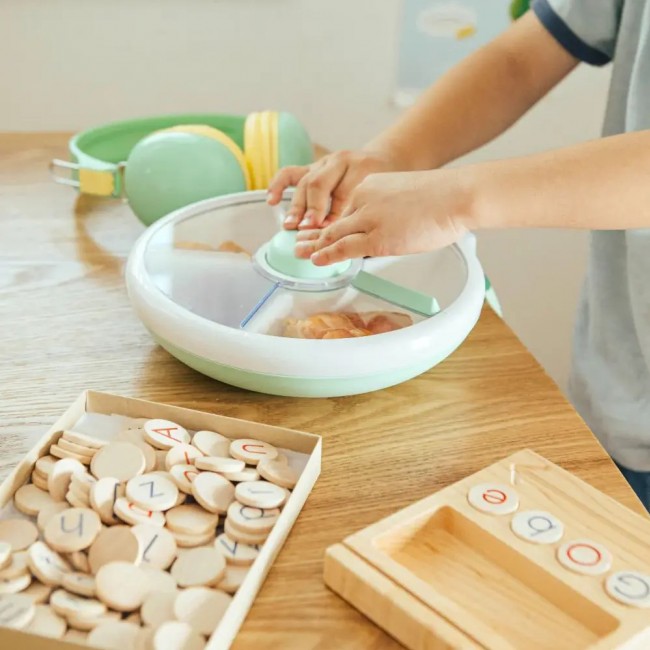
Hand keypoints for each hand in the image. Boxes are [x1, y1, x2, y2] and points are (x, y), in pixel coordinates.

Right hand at [266, 149, 401, 229]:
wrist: (383, 162)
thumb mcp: (382, 198)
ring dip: (297, 205)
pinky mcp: (311, 168)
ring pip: (305, 181)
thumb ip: (366, 215)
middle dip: (313, 208)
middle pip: (320, 184)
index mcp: (361, 168)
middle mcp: (339, 163)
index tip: (329, 230)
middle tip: (308, 227)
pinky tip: (271, 200)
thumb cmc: (383, 185)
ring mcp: (323, 164)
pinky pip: (290, 173)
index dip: (335, 213)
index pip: (344, 192)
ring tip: (291, 224)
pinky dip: (278, 186)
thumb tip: (352, 243)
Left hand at [295, 169, 470, 264]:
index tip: (318, 230)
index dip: (327, 223)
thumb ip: (388, 210)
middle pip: (331, 221)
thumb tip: (388, 229)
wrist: (455, 195)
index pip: (342, 208)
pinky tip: (317, 260)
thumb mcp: (404, 195)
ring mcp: (368, 219)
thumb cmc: (440, 197)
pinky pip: (344, 249)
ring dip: (313, 246)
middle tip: (299, 242)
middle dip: (313, 235)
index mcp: (369, 186)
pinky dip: (327, 256)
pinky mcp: (377, 238)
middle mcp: (363, 199)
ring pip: (332, 235)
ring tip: (300, 253)